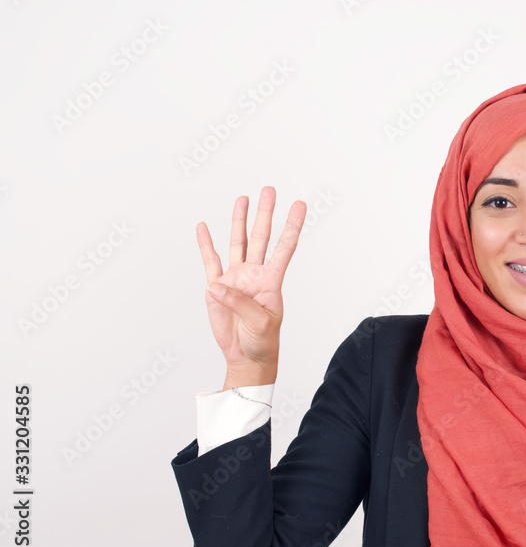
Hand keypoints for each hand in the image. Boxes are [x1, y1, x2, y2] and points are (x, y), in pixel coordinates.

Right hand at [196, 186, 306, 386]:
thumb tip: (218, 286)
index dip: (292, 226)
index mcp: (271, 280)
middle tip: (269, 190)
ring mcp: (235, 278)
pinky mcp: (217, 288)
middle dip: (265, 213)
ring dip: (239, 221)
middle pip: (260, 237)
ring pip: (238, 242)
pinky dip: (206, 244)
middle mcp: (254, 274)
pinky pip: (210, 261)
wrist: (246, 356)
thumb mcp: (260, 323)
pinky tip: (203, 227)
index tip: (300, 205)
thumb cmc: (261, 341)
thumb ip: (241, 303)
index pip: (285, 247)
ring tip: (242, 199)